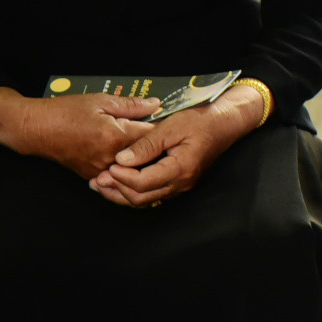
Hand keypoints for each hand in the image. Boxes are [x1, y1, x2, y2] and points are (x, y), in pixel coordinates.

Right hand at [3, 92, 160, 178]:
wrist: (36, 129)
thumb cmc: (66, 112)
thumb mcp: (101, 101)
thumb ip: (132, 105)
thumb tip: (156, 105)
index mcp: (115, 137)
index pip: (151, 136)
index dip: (163, 128)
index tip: (174, 122)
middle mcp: (109, 158)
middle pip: (144, 155)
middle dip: (156, 144)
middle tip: (167, 135)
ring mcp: (100, 170)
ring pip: (131, 166)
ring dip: (141, 156)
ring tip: (151, 145)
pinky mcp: (91, 175)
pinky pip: (116, 172)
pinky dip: (125, 164)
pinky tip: (130, 154)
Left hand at [92, 86, 260, 207]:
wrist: (224, 123)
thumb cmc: (201, 121)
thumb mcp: (172, 126)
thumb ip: (146, 144)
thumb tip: (122, 160)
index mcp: (180, 169)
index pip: (143, 183)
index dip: (122, 177)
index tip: (109, 165)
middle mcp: (181, 183)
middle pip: (141, 198)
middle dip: (116, 190)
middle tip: (97, 179)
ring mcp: (180, 186)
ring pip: (145, 200)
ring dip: (121, 194)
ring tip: (101, 184)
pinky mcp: (178, 183)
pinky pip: (151, 194)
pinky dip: (133, 191)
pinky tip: (120, 182)